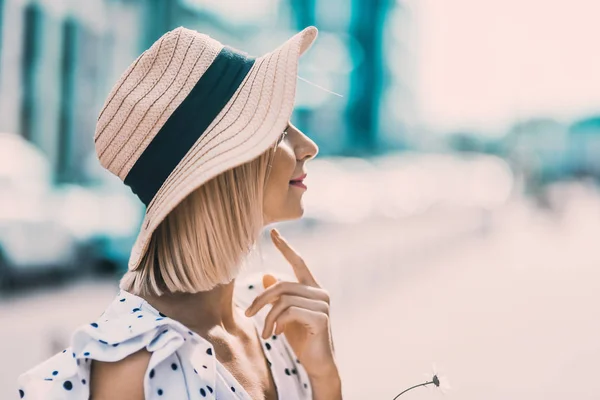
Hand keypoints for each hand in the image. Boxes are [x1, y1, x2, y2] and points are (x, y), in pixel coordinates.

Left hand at [245, 229, 336, 378]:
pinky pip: (289, 310)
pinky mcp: (320, 317)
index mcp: (312, 288)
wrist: (318, 365)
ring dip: (268, 317)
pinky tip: (277, 333)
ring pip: (283, 298)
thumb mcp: (285, 316)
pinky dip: (277, 322)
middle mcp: (320, 292)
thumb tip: (266, 275)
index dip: (285, 247)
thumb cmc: (302, 340)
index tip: (273, 232)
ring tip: (266, 332)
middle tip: (247, 314)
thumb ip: (279, 297)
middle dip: (261, 299)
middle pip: (282, 284)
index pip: (298, 262)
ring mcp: (323, 304)